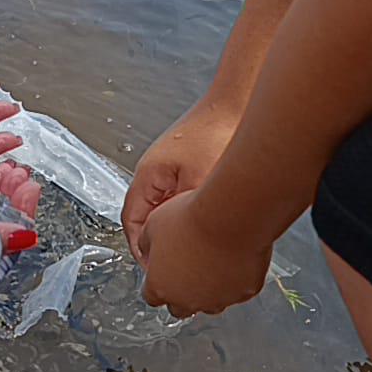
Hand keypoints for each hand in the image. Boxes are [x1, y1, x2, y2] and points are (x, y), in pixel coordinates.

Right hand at [122, 99, 239, 260]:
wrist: (238, 101)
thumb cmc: (218, 130)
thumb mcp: (201, 183)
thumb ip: (189, 215)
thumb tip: (188, 241)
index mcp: (148, 176)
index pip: (132, 222)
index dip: (141, 250)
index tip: (155, 270)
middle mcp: (156, 172)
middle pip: (147, 218)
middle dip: (159, 245)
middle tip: (175, 267)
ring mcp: (174, 169)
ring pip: (167, 210)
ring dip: (177, 230)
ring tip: (193, 252)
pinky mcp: (192, 166)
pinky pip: (184, 200)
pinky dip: (192, 216)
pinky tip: (211, 225)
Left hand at [137, 190, 271, 317]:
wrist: (228, 218)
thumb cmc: (192, 220)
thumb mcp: (152, 225)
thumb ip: (146, 244)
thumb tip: (146, 247)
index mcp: (160, 286)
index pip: (152, 296)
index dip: (157, 283)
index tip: (163, 272)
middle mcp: (187, 299)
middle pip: (179, 307)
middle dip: (181, 292)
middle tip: (188, 267)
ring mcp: (216, 299)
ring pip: (210, 302)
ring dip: (208, 288)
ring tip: (212, 261)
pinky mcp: (242, 293)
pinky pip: (236, 291)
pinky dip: (234, 279)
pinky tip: (232, 259)